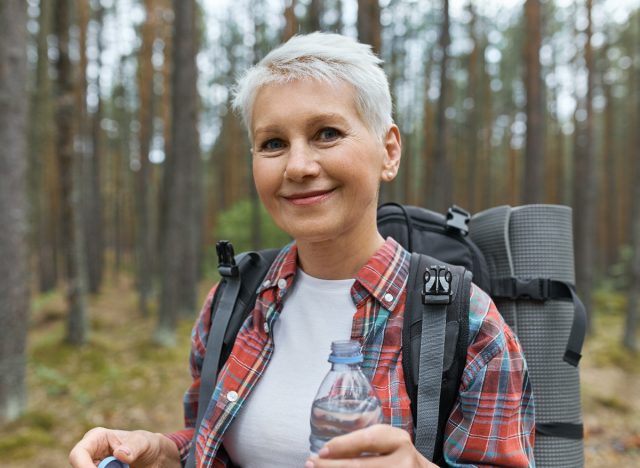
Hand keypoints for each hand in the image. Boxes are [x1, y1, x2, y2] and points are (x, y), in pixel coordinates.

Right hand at [68, 427, 180, 467]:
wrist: (153, 456)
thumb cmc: (146, 443)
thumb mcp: (143, 443)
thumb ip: (133, 447)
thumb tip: (119, 453)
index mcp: (96, 438)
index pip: (78, 454)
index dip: (83, 466)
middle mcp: (91, 454)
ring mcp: (95, 465)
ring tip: (126, 467)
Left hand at [305, 424, 437, 467]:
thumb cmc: (401, 459)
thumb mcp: (390, 445)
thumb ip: (367, 444)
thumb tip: (328, 452)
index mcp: (399, 441)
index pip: (368, 440)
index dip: (342, 445)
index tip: (321, 451)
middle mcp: (403, 461)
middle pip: (361, 465)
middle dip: (331, 466)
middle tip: (311, 463)